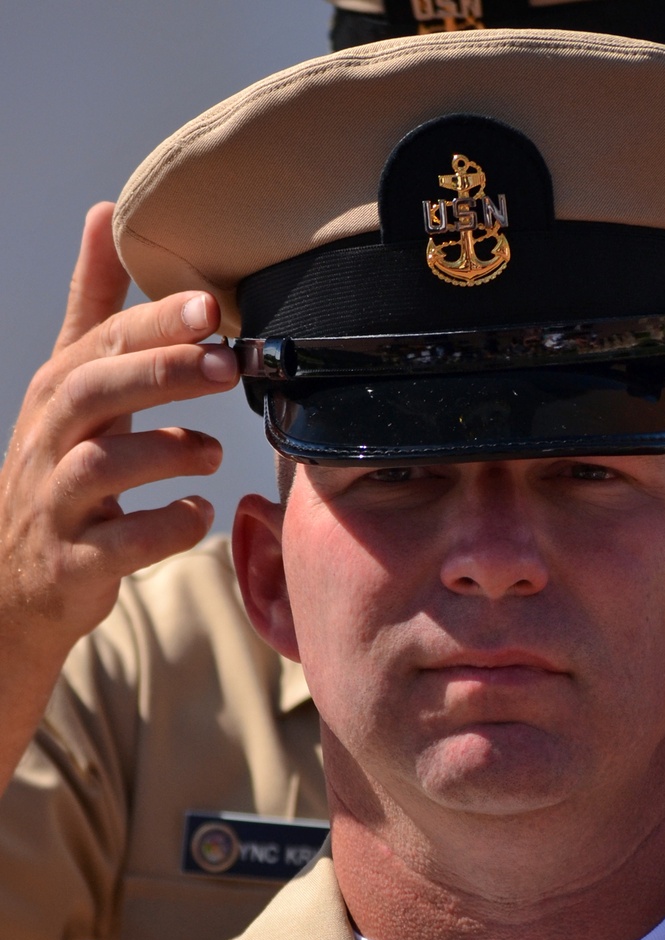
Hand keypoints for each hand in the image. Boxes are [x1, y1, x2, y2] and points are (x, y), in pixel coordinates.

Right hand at [0, 201, 238, 667]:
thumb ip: (94, 308)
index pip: (101, 342)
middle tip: (224, 363)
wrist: (14, 582)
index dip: (153, 321)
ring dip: (165, 450)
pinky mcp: (74, 562)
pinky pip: (121, 543)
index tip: (208, 303)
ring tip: (213, 452)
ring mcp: (56, 503)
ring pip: (102, 465)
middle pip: (96, 391)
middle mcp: (49, 441)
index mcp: (58, 393)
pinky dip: (164, 527)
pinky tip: (197, 513)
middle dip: (161, 371)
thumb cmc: (57, 471)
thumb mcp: (69, 386)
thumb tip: (105, 214)